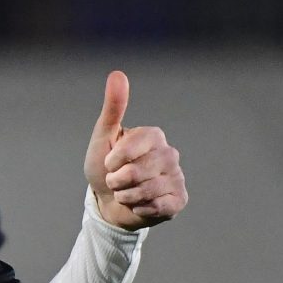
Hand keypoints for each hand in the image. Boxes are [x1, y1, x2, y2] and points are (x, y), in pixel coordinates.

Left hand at [83, 71, 187, 230]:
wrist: (108, 202)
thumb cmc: (104, 167)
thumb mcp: (103, 136)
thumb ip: (113, 107)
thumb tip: (117, 74)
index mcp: (154, 136)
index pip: (132, 147)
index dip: (114, 160)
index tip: (108, 163)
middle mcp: (170, 154)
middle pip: (139, 171)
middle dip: (117, 181)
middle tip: (114, 181)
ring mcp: (177, 177)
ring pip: (148, 190)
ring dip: (127, 196)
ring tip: (124, 193)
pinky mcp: (179, 199)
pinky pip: (159, 206)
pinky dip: (141, 209)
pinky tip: (139, 205)